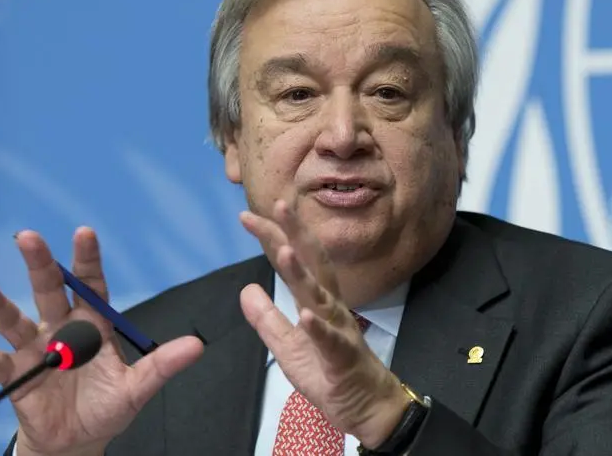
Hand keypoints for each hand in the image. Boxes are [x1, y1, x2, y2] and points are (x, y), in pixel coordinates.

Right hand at [0, 227, 203, 455]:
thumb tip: (197, 346)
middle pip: (48, 291)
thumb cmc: (107, 405)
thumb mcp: (138, 388)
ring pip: (14, 320)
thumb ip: (162, 365)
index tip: (84, 232)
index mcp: (93, 324)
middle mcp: (61, 328)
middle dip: (40, 265)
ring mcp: (35, 349)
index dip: (87, 260)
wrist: (78, 439)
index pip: (91, 285)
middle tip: (29, 237)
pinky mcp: (16, 375)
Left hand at [239, 200, 408, 448]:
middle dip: (295, 233)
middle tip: (277, 205)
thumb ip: (267, 318)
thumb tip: (246, 289)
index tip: (248, 216)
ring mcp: (338, 329)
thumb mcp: (287, 346)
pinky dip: (319, 328)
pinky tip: (307, 315)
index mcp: (316, 300)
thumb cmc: (328, 372)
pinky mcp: (342, 357)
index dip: (272, 238)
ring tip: (283, 250)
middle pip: (313, 263)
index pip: (293, 262)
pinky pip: (330, 341)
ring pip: (320, 296)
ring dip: (302, 273)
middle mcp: (330, 306)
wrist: (365, 406)